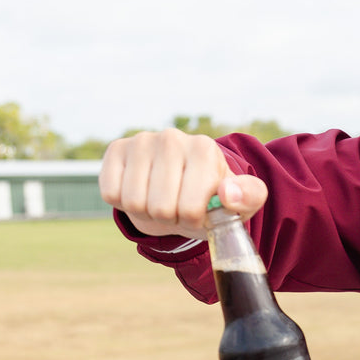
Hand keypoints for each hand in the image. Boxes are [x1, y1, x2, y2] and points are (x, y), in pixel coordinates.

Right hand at [98, 128, 267, 241]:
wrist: (183, 189)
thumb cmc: (212, 199)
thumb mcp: (241, 203)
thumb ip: (248, 197)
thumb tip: (227, 194)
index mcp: (204, 149)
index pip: (190, 208)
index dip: (192, 221)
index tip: (199, 211)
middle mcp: (172, 138)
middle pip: (160, 209)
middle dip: (170, 219)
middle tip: (178, 208)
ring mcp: (141, 141)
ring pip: (134, 203)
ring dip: (147, 213)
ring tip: (161, 201)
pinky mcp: (116, 149)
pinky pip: (111, 194)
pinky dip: (124, 204)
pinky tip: (140, 192)